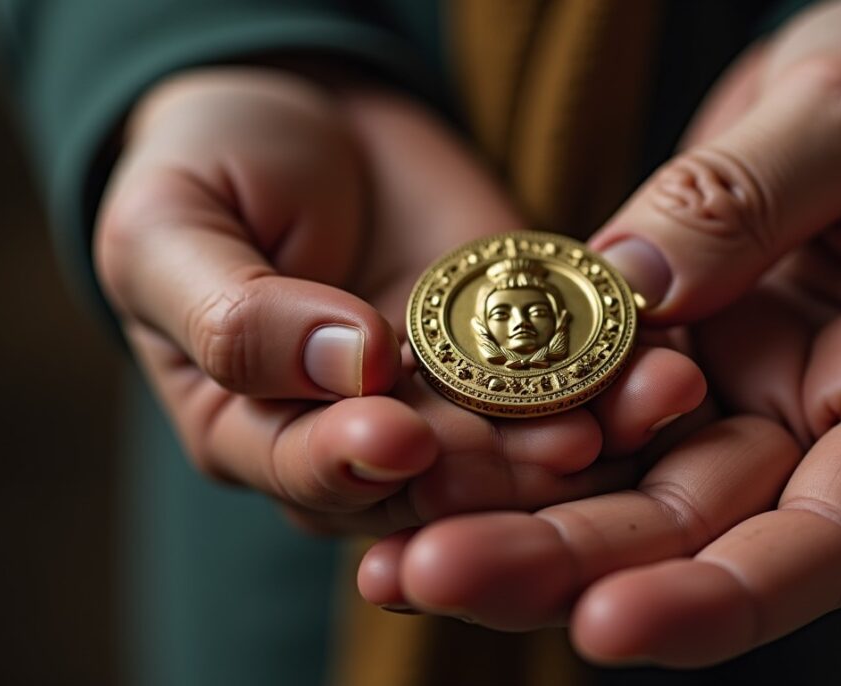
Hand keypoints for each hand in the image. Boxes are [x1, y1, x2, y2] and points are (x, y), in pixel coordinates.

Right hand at [96, 67, 705, 536]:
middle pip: (434, 483)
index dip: (349, 460)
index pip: (307, 473)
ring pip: (522, 444)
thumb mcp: (170, 230)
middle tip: (566, 446)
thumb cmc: (209, 169)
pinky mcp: (521, 349)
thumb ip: (231, 313)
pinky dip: (625, 373)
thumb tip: (344, 365)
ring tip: (648, 400)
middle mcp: (362, 437)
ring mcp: (450, 399)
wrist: (301, 110)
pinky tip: (670, 360)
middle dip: (503, 471)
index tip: (399, 432)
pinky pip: (576, 373)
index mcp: (255, 432)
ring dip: (590, 431)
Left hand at [357, 0, 840, 661]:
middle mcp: (821, 414)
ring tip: (396, 550)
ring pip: (628, 488)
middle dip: (568, 565)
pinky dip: (512, 438)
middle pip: (697, 531)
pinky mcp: (676, 345)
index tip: (608, 623)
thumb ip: (757, 192)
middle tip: (433, 570)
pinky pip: (588, 405)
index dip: (727, 598)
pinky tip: (421, 457)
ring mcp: (742, 386)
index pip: (835, 539)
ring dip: (516, 524)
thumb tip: (635, 283)